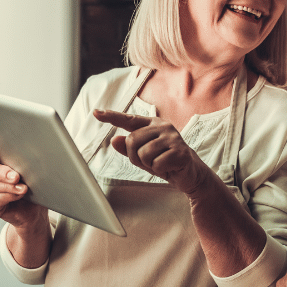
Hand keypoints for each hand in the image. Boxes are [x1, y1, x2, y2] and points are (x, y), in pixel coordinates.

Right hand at [0, 145, 45, 230]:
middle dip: (2, 173)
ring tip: (23, 188)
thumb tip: (30, 156)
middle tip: (16, 176)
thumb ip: (24, 163)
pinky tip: (19, 195)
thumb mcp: (29, 172)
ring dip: (8, 186)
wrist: (34, 209)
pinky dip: (9, 196)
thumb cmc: (31, 186)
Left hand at [93, 109, 209, 196]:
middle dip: (135, 157)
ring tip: (160, 164)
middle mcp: (163, 126)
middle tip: (150, 162)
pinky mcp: (180, 151)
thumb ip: (129, 148)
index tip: (95, 113)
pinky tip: (169, 167)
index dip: (111, 116)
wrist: (190, 174)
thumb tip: (114, 140)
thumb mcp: (144, 156)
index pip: (129, 119)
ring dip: (148, 165)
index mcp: (153, 124)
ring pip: (143, 153)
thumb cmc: (166, 162)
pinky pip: (156, 163)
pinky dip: (159, 170)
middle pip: (132, 141)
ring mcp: (172, 137)